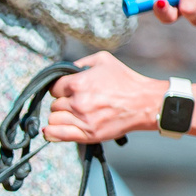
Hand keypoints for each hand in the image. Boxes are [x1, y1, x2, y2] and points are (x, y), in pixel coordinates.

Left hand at [46, 51, 166, 142]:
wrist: (144, 103)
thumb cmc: (125, 81)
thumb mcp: (102, 60)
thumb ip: (80, 63)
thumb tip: (66, 69)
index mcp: (78, 83)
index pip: (54, 88)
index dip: (59, 89)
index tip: (66, 91)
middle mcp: (78, 102)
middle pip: (54, 105)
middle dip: (62, 103)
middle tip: (74, 103)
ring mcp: (83, 120)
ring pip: (54, 120)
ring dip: (60, 117)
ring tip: (70, 115)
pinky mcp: (89, 134)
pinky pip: (58, 135)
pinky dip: (52, 133)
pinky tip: (51, 131)